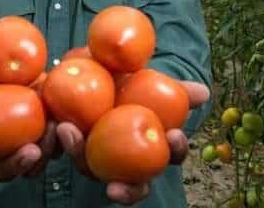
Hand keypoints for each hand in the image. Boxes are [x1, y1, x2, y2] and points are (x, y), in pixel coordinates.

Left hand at [57, 80, 209, 204]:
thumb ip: (174, 87)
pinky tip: (59, 127)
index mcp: (156, 145)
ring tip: (71, 133)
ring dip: (81, 158)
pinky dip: (63, 143)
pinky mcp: (73, 148)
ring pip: (94, 174)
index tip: (176, 134)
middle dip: (129, 190)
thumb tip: (204, 93)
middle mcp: (130, 163)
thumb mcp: (149, 77)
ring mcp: (100, 161)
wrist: (99, 72)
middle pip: (136, 186)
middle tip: (116, 185)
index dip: (177, 149)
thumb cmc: (130, 80)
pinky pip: (68, 152)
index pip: (174, 154)